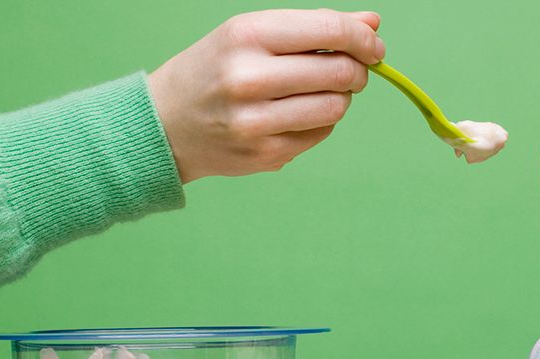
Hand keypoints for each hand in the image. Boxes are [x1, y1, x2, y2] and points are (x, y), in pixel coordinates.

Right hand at [148, 9, 384, 182]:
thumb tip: (373, 23)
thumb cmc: (216, 69)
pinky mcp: (266, 154)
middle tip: (351, 70)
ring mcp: (257, 121)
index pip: (330, 31)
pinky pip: (321, 133)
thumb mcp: (254, 34)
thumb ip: (315, 27)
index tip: (374, 46)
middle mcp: (249, 78)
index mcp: (247, 36)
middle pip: (341, 73)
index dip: (364, 39)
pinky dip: (320, 121)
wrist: (165, 122)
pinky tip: (296, 114)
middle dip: (357, 70)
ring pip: (336, 107)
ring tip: (319, 91)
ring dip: (340, 97)